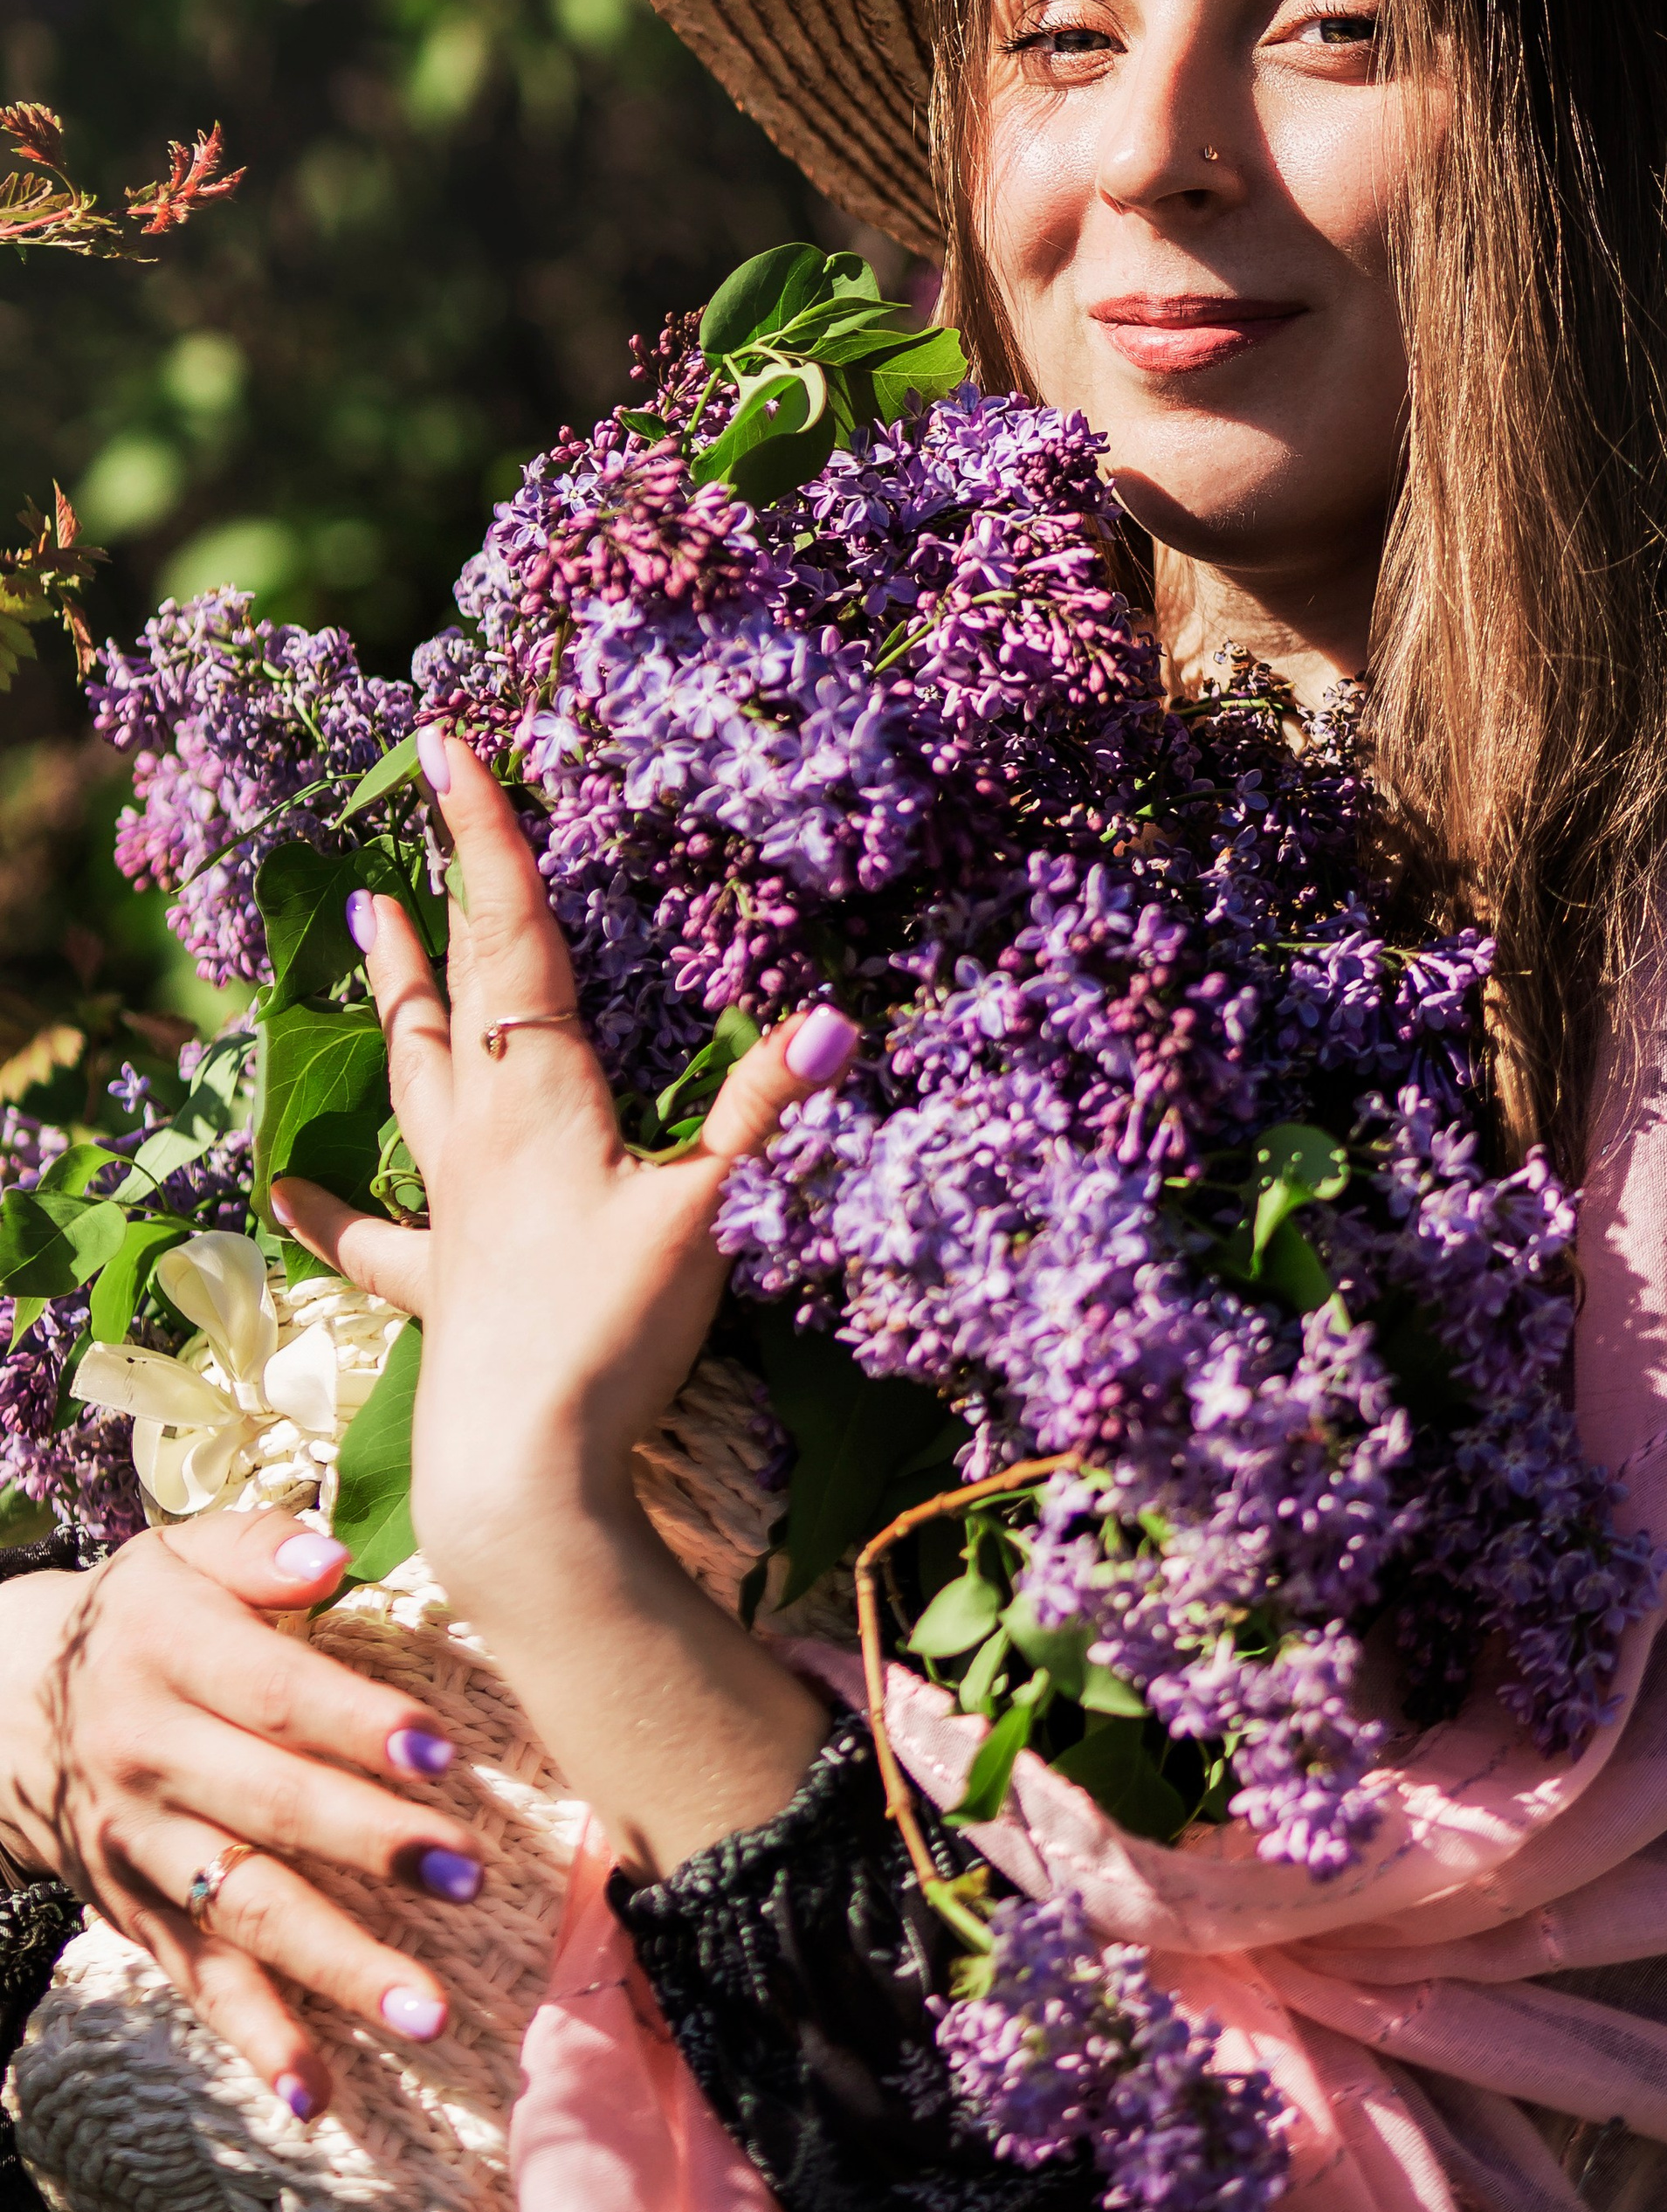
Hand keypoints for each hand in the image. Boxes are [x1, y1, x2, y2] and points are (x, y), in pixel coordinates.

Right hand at [0, 1505, 487, 2118]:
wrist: (10, 1707)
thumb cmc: (144, 1615)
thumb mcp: (181, 1552)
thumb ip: (259, 1546)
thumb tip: (333, 1554)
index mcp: (170, 1656)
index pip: (274, 1695)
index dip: (356, 1723)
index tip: (442, 1754)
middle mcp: (152, 1758)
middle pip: (271, 1809)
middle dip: (372, 1847)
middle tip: (468, 1877)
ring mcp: (144, 1849)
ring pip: (246, 1911)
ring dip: (338, 1966)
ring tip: (427, 2010)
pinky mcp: (139, 1916)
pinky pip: (200, 1984)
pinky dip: (257, 2040)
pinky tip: (317, 2093)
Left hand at [272, 725, 857, 1600]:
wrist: (520, 1466)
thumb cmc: (611, 1329)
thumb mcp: (709, 1212)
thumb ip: (762, 1116)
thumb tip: (835, 1022)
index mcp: (539, 1090)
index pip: (512, 932)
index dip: (488, 835)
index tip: (451, 745)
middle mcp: (481, 1128)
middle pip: (460, 978)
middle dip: (450, 880)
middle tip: (422, 792)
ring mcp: (449, 1203)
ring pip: (414, 1071)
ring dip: (396, 993)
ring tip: (362, 926)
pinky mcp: (438, 1280)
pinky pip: (374, 1232)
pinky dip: (333, 1206)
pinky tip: (286, 1192)